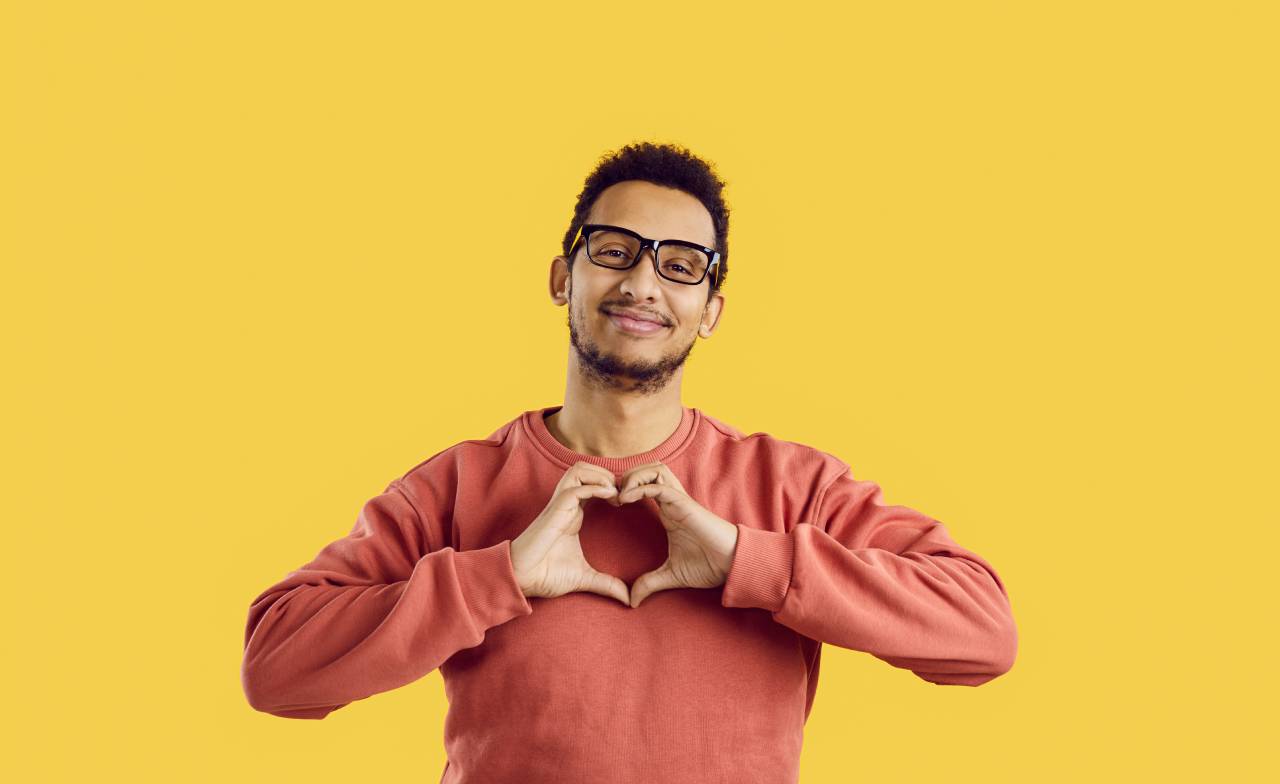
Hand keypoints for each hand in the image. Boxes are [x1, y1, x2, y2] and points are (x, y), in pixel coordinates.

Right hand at [510, 461, 630, 605]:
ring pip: (579, 470)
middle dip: (607, 473)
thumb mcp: (583, 578)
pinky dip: (595, 487)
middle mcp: (565, 504)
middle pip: (584, 467)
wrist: (520, 579)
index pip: (590, 483)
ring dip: (600, 476)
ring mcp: (559, 505)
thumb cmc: (545, 575)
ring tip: (615, 494)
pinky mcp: (555, 510)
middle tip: (623, 494)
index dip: (609, 485)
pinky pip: (576, 488)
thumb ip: (606, 584)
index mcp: (571, 513)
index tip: (625, 502)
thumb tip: (627, 597)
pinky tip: (610, 498)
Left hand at [611, 462, 739, 607]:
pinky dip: (640, 487)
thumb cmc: (708, 565)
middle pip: (648, 468)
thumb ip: (650, 583)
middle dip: (627, 476)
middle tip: (612, 497)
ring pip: (655, 469)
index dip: (626, 488)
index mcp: (668, 510)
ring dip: (634, 477)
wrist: (732, 565)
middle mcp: (673, 500)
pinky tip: (626, 500)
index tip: (611, 505)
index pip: (645, 483)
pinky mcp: (684, 504)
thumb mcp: (671, 575)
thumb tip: (632, 600)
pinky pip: (660, 485)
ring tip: (621, 496)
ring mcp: (679, 499)